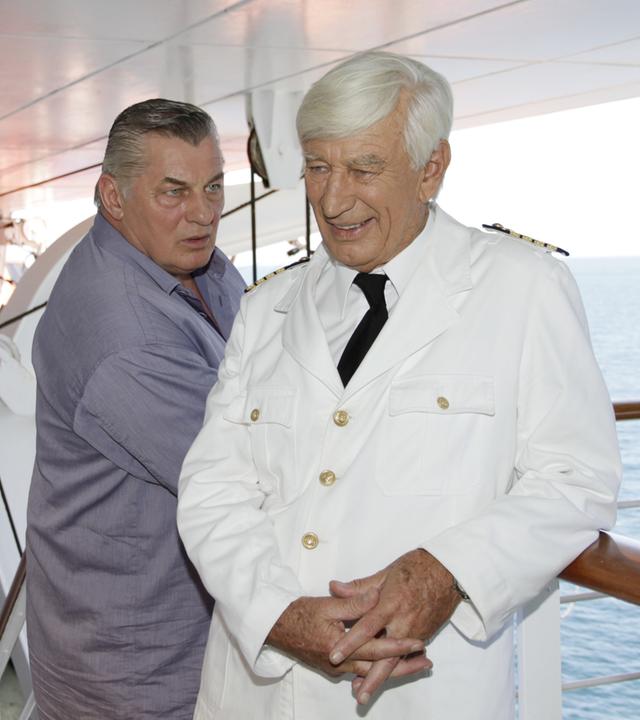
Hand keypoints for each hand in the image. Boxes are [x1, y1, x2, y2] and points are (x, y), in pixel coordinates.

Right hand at [266, 589, 430, 678]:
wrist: (275, 628)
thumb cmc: (299, 613)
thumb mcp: (327, 604)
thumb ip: (354, 602)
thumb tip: (376, 596)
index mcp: (340, 647)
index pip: (376, 648)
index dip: (398, 645)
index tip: (418, 643)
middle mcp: (339, 664)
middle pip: (378, 669)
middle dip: (404, 667)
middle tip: (426, 663)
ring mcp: (336, 668)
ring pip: (370, 672)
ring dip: (392, 669)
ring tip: (415, 665)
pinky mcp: (333, 667)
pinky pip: (359, 671)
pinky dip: (375, 669)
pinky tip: (388, 665)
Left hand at [329, 549, 460, 702]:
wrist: (447, 571)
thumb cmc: (415, 568)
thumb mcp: (385, 573)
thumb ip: (360, 587)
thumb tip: (334, 587)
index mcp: (391, 603)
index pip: (367, 627)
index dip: (350, 642)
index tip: (334, 655)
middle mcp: (404, 621)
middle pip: (385, 655)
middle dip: (371, 676)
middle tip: (357, 693)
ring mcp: (416, 631)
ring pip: (397, 660)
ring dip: (381, 677)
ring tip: (365, 691)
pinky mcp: (424, 635)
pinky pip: (408, 656)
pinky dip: (396, 668)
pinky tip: (384, 677)